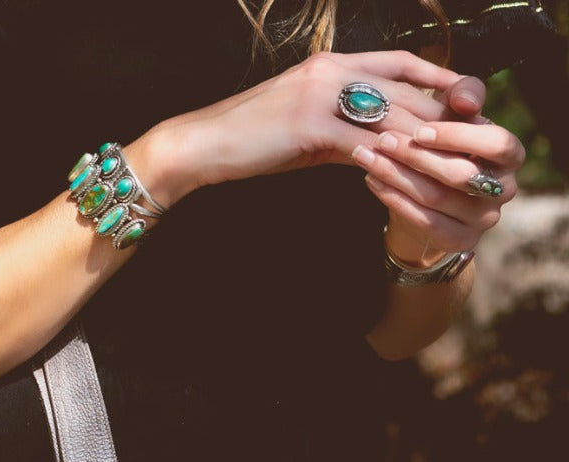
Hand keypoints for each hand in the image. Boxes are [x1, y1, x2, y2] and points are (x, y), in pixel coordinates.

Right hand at [144, 50, 470, 202]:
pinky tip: (405, 180)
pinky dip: (387, 162)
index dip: (438, 79)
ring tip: (451, 169)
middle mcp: (334, 71)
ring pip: (390, 118)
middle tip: (473, 142)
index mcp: (334, 64)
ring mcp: (322, 96)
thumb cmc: (252, 142)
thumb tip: (374, 149)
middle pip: (405, 91)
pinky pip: (361, 145)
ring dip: (424, 145)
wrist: (205, 145)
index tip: (466, 99)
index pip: (400, 63)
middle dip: (442, 117)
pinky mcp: (310, 126)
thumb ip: (343, 130)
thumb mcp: (304, 129)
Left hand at [349, 78, 523, 263]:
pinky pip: (424, 222)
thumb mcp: (455, 115)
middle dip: (417, 156)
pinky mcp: (461, 241)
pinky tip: (371, 180)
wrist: (432, 197)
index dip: (458, 137)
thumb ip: (463, 96)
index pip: (496, 144)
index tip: (420, 130)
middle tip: (381, 139)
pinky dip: (394, 199)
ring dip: (396, 175)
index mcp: (510, 156)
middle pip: (460, 174)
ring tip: (366, 156)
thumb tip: (466, 101)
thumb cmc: (447, 146)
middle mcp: (505, 190)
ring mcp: (484, 220)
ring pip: (436, 198)